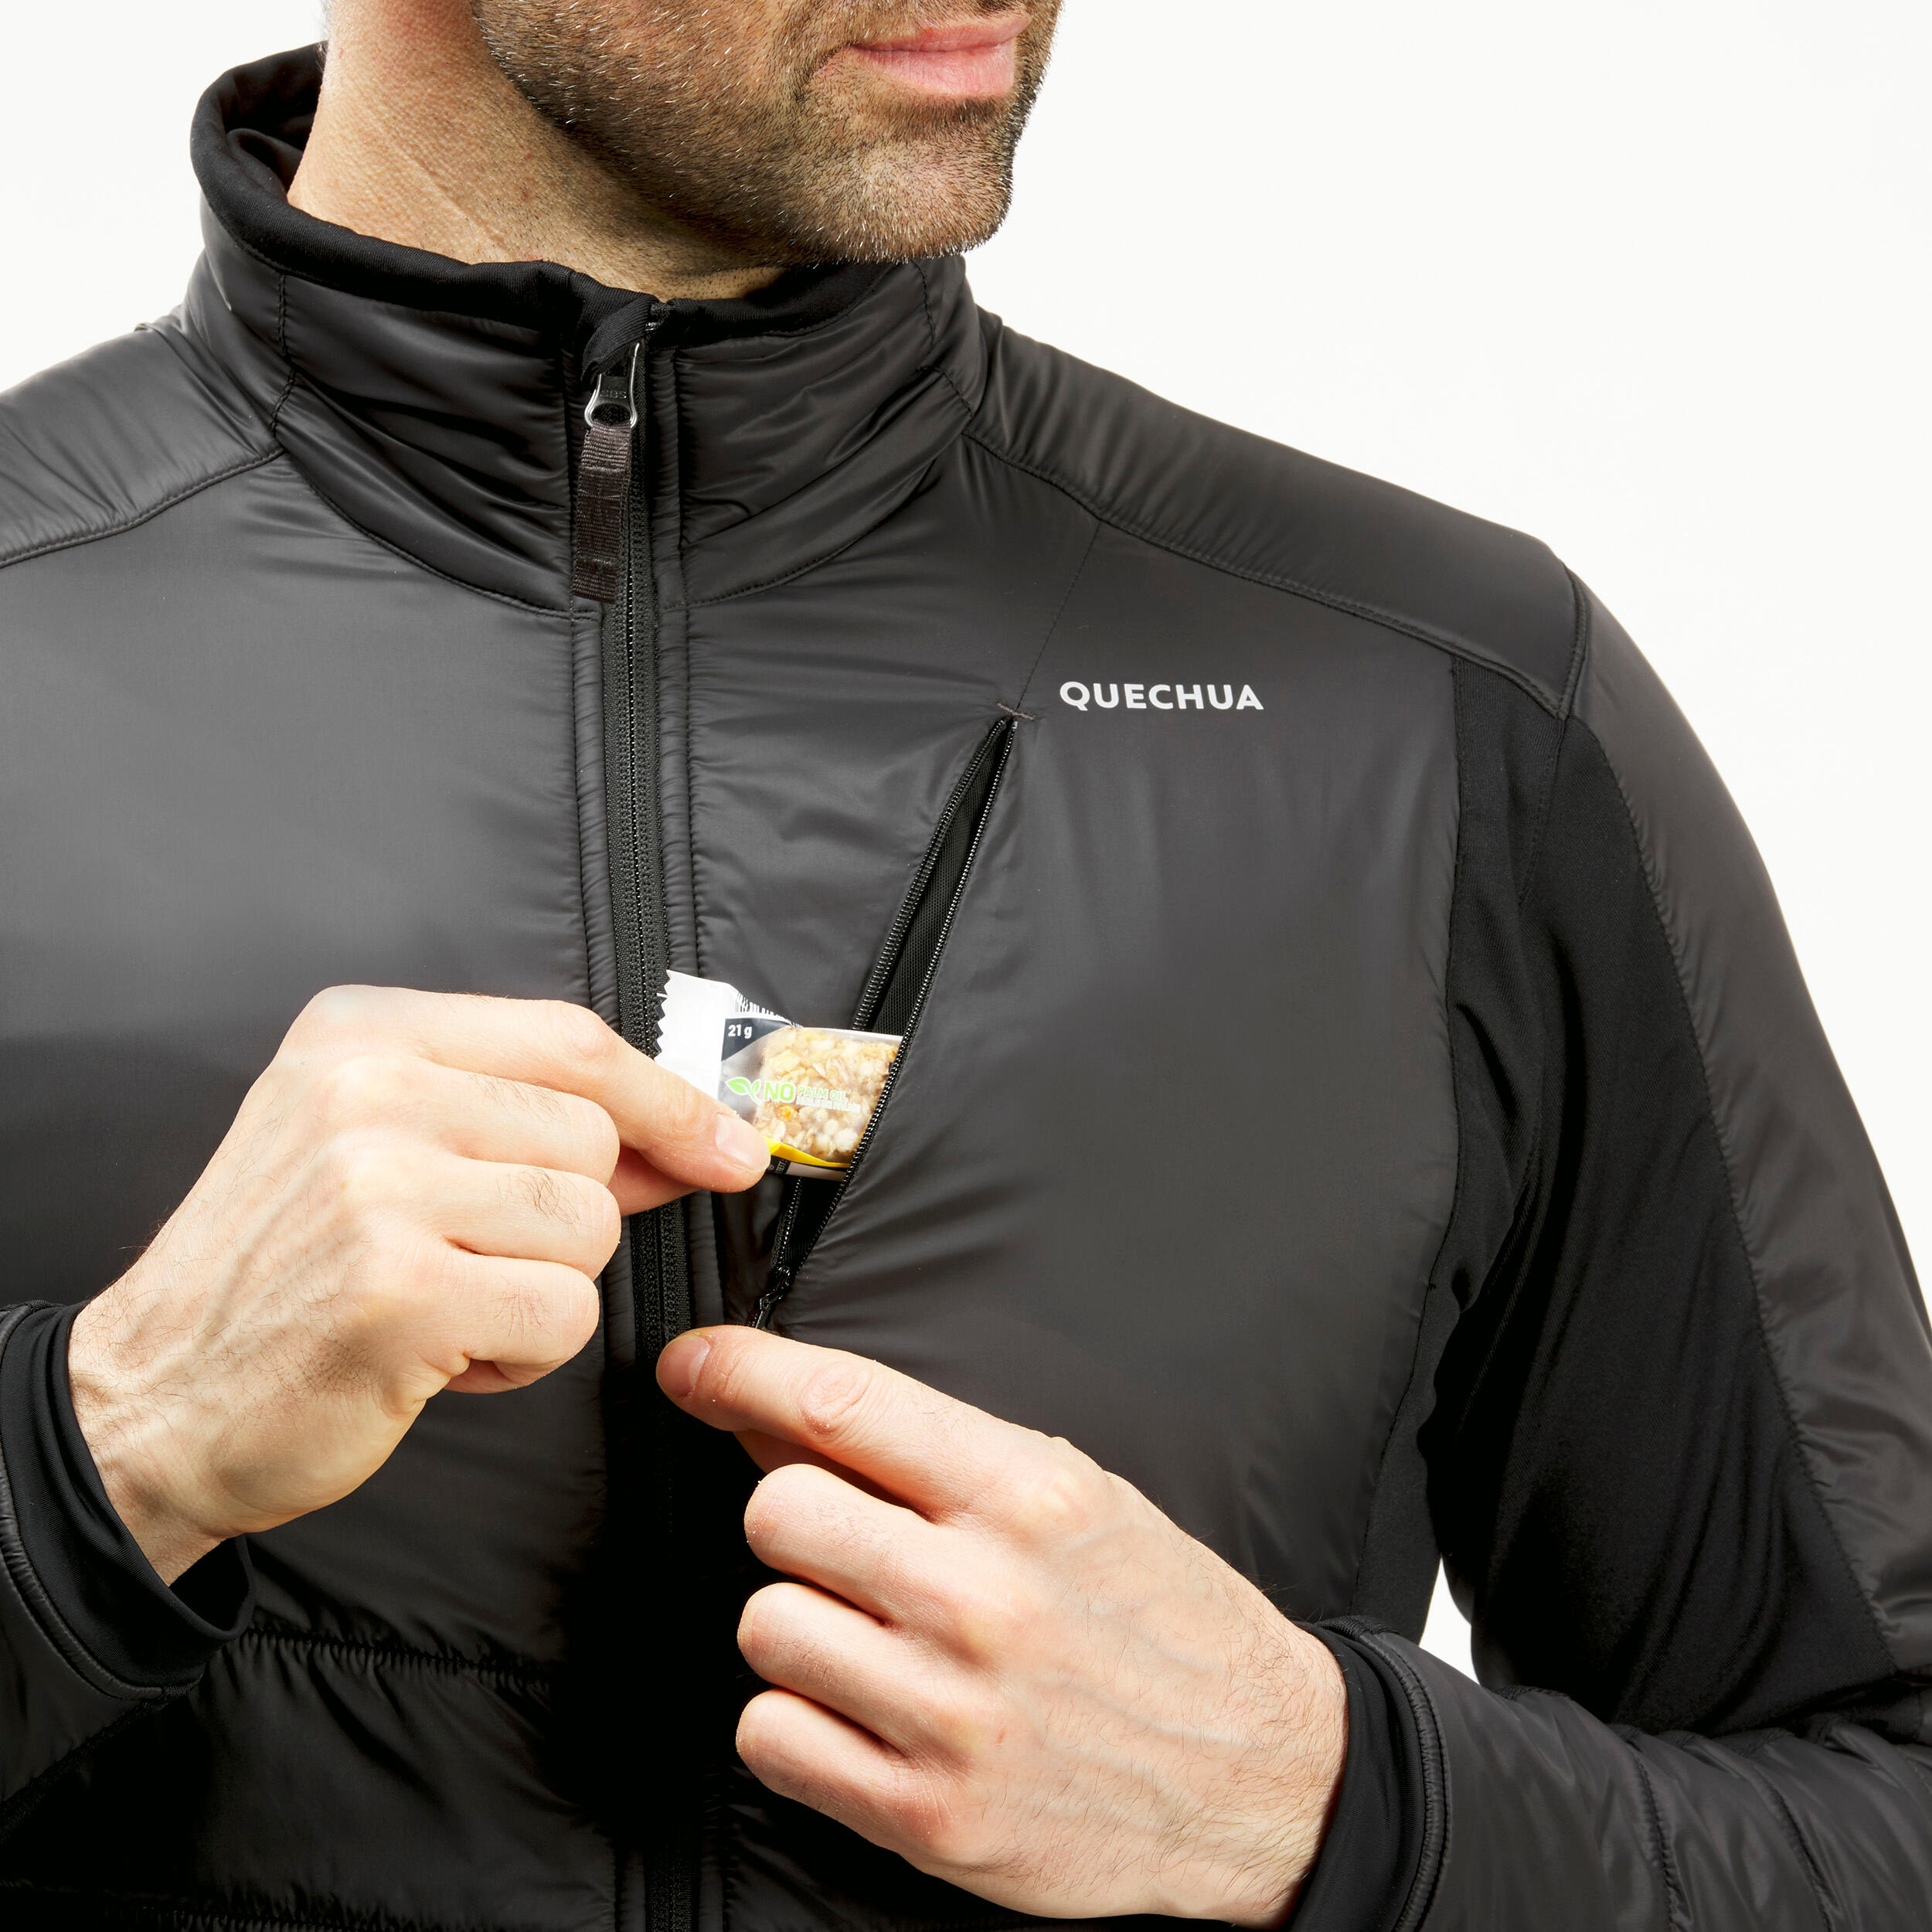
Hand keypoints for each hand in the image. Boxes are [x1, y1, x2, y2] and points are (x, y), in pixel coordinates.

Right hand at [69, 986, 769, 1584]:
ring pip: (588, 1227)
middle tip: (473, 1256)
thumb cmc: (289, 1274)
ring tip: (447, 1302)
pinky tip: (440, 1352)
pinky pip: (564, 1312)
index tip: (726, 1143)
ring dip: (541, 1289)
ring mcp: (380, 1187)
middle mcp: (367, 1091)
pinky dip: (523, 1351)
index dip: (668, 1097)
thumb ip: (526, 1126)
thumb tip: (688, 1137)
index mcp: (364, 1033)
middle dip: (567, 1218)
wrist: (155, 1398)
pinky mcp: (403, 1290)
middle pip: (591, 1137)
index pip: (570, 1039)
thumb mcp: (380, 1150)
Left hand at [657, 1327, 1346, 1925]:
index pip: (845, 1405)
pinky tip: (863, 1713)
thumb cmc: (1160, 1619)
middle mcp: (986, 1596)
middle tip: (847, 1551)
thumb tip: (777, 1417)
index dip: (742, 1372)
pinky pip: (771, 1737)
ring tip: (875, 1641)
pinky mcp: (929, 1815)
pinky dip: (797, 1723)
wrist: (1258, 1774)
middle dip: (795, 1523)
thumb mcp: (1072, 1499)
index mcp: (1029, 1495)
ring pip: (765, 1625)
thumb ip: (931, 1457)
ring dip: (800, 1627)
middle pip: (778, 1513)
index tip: (693, 1366)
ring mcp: (953, 1712)